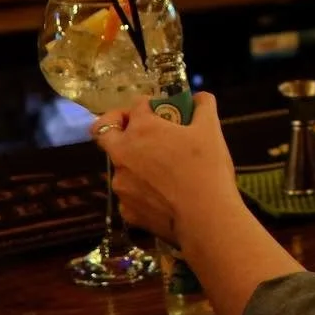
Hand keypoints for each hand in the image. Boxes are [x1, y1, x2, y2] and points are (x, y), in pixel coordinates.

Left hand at [91, 92, 239, 246]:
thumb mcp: (211, 130)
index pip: (136, 105)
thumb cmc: (207, 168)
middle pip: (103, 131)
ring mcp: (121, 184)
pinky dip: (142, 191)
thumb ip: (204, 106)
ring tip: (163, 170)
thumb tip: (200, 97)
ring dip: (135, 162)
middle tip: (137, 128)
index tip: (161, 108)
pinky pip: (130, 194)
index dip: (148, 103)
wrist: (205, 218)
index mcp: (142, 129)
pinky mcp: (126, 210)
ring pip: (120, 166)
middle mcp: (123, 154)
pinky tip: (163, 196)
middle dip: (117, 124)